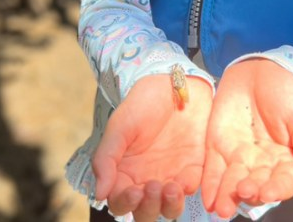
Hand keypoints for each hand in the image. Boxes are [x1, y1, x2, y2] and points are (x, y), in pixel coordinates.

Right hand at [92, 73, 212, 221]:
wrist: (174, 83)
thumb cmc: (141, 104)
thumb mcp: (119, 127)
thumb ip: (106, 159)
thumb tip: (99, 193)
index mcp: (124, 173)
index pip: (120, 202)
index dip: (125, 203)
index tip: (134, 190)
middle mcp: (146, 180)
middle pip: (146, 213)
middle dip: (149, 209)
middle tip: (153, 187)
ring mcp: (171, 176)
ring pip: (169, 209)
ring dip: (169, 206)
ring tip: (171, 188)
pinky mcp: (193, 168)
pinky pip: (191, 190)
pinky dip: (187, 191)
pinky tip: (185, 180)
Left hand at [201, 59, 292, 218]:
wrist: (258, 70)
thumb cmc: (286, 94)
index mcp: (286, 160)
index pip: (283, 182)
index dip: (276, 189)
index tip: (268, 193)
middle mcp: (262, 165)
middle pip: (257, 185)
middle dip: (249, 192)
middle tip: (244, 191)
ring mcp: (239, 158)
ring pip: (233, 182)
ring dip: (227, 197)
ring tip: (221, 207)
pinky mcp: (217, 148)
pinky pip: (213, 169)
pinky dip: (210, 184)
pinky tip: (207, 197)